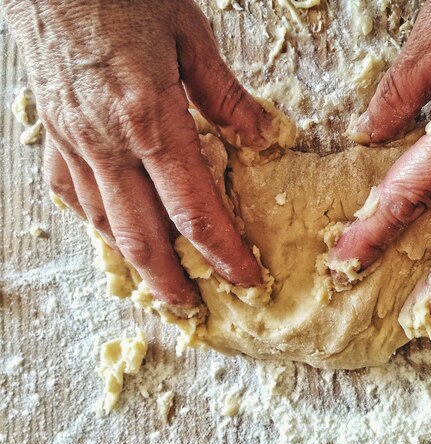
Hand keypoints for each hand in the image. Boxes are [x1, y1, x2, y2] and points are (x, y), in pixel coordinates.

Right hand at [6, 0, 276, 305]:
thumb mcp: (188, 35)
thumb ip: (225, 95)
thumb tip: (264, 135)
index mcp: (151, 120)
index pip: (194, 210)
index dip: (223, 253)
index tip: (245, 279)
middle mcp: (107, 143)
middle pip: (143, 236)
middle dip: (172, 281)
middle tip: (196, 307)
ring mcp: (74, 142)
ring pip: (102, 224)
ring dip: (134, 263)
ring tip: (158, 284)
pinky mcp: (52, 133)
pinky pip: (70, 193)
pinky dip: (95, 222)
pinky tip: (111, 231)